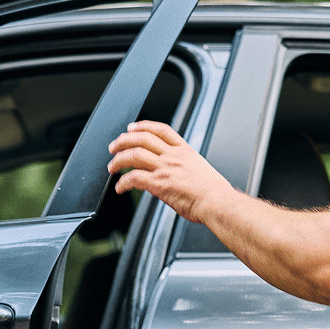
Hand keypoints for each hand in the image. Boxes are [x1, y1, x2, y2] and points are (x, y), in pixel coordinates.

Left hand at [106, 121, 237, 223]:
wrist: (218, 202)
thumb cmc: (213, 192)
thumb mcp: (200, 169)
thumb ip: (184, 167)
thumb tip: (174, 173)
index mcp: (185, 151)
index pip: (161, 130)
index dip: (143, 126)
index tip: (132, 128)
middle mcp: (173, 156)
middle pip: (142, 138)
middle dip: (124, 140)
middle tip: (114, 147)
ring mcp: (165, 168)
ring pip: (134, 154)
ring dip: (118, 160)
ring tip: (112, 167)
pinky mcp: (159, 184)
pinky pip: (134, 178)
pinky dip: (123, 183)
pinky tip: (120, 188)